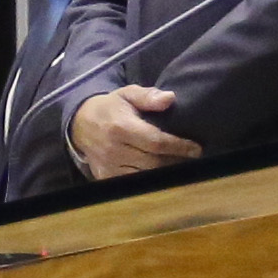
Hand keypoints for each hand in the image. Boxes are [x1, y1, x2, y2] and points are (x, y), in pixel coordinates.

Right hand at [71, 85, 200, 178]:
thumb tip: (170, 98)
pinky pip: (134, 183)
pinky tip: (162, 173)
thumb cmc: (111, 108)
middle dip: (176, 161)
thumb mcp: (127, 94)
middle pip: (153, 162)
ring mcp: (109, 166)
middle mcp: (114, 149)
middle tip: (192, 158)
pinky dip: (150, 179)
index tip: (196, 149)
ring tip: (181, 165)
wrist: (80, 124)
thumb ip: (148, 96)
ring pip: (146, 175)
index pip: (156, 142)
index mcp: (121, 128)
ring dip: (166, 172)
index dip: (179, 147)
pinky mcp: (105, 177)